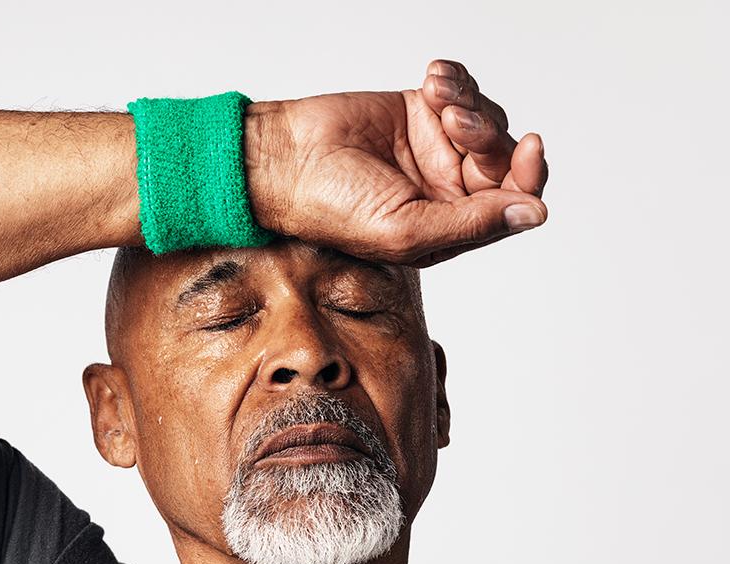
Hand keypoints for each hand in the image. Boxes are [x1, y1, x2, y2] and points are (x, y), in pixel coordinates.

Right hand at [245, 59, 548, 267]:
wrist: (282, 159)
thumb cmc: (329, 208)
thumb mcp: (405, 231)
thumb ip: (473, 224)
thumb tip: (534, 214)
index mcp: (448, 227)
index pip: (511, 202)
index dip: (529, 176)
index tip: (529, 147)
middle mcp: (447, 190)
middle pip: (504, 157)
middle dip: (487, 133)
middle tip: (452, 122)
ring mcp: (434, 149)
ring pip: (486, 118)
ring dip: (468, 101)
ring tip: (434, 96)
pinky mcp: (419, 111)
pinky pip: (462, 89)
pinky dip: (456, 79)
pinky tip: (432, 80)